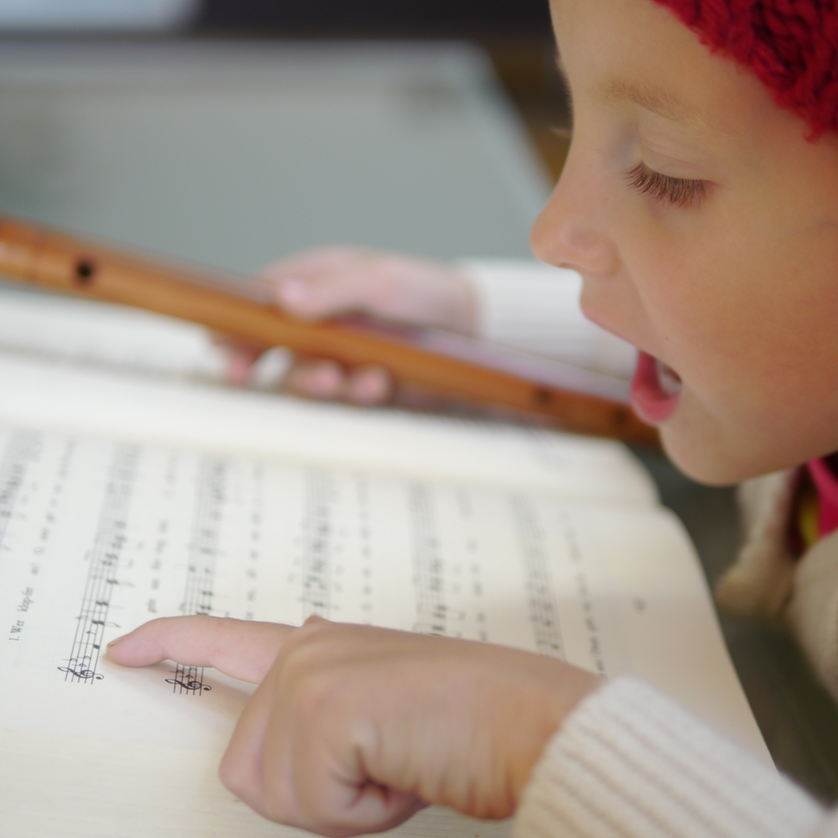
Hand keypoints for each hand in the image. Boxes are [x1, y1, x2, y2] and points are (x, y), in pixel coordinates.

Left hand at [108, 616, 599, 835]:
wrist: (534, 719)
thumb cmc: (474, 720)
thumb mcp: (386, 710)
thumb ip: (329, 705)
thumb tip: (290, 729)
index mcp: (325, 648)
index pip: (228, 639)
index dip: (171, 644)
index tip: (127, 649)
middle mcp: (310, 649)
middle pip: (245, 766)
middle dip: (313, 795)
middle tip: (383, 768)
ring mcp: (312, 672)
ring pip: (271, 791)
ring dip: (341, 803)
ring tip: (399, 763)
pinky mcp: (324, 705)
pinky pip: (308, 801)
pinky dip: (359, 810)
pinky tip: (403, 769)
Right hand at [228, 248, 477, 403]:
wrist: (473, 327)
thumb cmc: (423, 291)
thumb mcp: (378, 279)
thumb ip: (332, 289)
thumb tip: (281, 300)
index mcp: (315, 285)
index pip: (260, 304)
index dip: (235, 325)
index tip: (221, 347)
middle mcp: (320, 325)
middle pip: (269, 349)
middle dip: (258, 364)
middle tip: (247, 375)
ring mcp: (339, 357)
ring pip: (302, 379)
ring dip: (313, 382)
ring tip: (342, 380)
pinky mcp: (361, 385)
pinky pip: (343, 399)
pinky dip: (355, 394)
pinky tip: (377, 383)